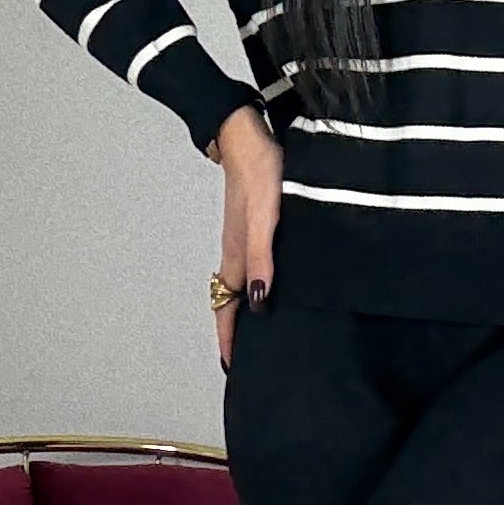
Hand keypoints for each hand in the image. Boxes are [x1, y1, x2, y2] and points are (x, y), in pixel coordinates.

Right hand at [211, 103, 282, 369]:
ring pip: (242, 285)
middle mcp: (237, 253)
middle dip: (237, 334)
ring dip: (246, 311)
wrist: (248, 134)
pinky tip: (275, 285)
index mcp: (236, 257)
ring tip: (261, 333)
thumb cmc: (260, 173)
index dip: (230, 341)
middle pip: (232, 303)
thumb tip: (260, 301)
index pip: (228, 310)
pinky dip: (257, 286)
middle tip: (249, 361)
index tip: (234, 370)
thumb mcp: (266, 218)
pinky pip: (251, 267)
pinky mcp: (254, 226)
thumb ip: (262, 258)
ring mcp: (244, 239)